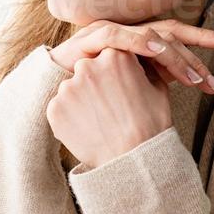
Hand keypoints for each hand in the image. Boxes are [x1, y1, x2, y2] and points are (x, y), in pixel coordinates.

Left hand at [47, 47, 172, 168]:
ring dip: (82, 101)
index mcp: (115, 55)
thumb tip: (136, 63)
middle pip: (88, 69)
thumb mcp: (158, 87)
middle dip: (96, 84)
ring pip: (73, 89)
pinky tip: (89, 130)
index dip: (115, 74)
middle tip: (110, 107)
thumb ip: (143, 68)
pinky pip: (61, 109)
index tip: (120, 89)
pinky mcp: (55, 108)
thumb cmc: (152, 123)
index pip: (108, 56)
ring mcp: (68, 87)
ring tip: (100, 122)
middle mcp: (88, 65)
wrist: (134, 158)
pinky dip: (71, 118)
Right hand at [49, 19, 213, 92]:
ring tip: (192, 76)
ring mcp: (110, 31)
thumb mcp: (131, 87)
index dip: (202, 37)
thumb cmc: (93, 92)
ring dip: (173, 57)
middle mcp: (128, 31)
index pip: (176, 36)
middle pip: (168, 32)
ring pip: (148, 36)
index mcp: (139, 41)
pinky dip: (139, 42)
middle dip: (195, 52)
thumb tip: (189, 81)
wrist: (49, 93)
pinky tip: (157, 50)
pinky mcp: (90, 39)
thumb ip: (156, 79)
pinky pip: (119, 36)